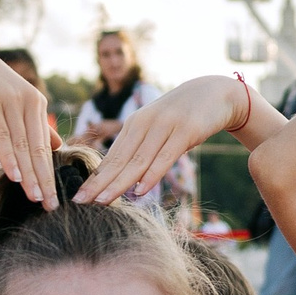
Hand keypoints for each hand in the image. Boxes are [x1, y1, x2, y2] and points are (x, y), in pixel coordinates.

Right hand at [0, 37, 55, 206]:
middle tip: (50, 206)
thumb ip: (35, 125)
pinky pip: (1, 135)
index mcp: (37, 103)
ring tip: (35, 198)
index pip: (46, 147)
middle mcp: (28, 101)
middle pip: (38, 149)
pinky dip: (8, 157)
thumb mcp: (14, 103)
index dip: (50, 174)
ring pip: (22, 145)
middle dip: (44, 180)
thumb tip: (56, 148)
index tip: (55, 198)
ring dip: (29, 174)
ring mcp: (9, 101)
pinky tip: (15, 176)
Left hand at [79, 77, 247, 204]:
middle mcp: (145, 123)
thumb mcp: (159, 128)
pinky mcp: (186, 131)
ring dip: (119, 183)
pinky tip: (140, 190)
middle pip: (119, 160)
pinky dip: (151, 175)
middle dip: (99, 183)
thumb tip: (128, 177)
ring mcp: (165, 126)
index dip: (96, 178)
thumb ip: (144, 148)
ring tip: (103, 201)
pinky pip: (165, 157)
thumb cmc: (185, 116)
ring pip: (138, 160)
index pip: (112, 156)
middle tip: (80, 202)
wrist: (216, 92)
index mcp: (135, 124)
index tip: (79, 196)